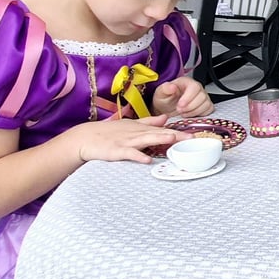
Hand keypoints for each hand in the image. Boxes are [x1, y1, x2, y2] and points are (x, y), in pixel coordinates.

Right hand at [71, 115, 192, 163]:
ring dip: (159, 138)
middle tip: (191, 137)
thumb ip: (149, 122)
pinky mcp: (116, 151)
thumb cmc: (109, 133)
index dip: (178, 131)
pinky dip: (137, 156)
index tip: (194, 134)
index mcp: (140, 128)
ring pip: (145, 139)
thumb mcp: (130, 125)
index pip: (162, 129)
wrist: (84, 138)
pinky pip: (128, 154)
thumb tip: (165, 118)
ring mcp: (126, 141)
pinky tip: (146, 160)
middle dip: (175, 135)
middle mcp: (135, 133)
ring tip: (173, 138)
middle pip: (158, 133)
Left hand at [152, 76, 213, 117]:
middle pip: (202, 96)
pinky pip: (209, 110)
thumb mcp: (160, 93)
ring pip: (206, 104)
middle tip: (180, 110)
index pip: (194, 87)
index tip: (180, 105)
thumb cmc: (165, 99)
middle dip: (190, 106)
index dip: (188, 97)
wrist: (167, 109)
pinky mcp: (205, 106)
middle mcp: (197, 88)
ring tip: (183, 113)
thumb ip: (165, 89)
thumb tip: (172, 87)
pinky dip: (200, 115)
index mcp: (187, 82)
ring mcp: (203, 97)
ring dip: (194, 111)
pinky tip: (190, 115)